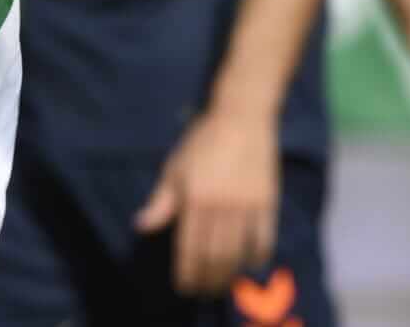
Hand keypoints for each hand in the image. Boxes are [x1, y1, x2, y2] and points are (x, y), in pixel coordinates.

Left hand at [135, 108, 279, 296]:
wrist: (242, 118)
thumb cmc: (202, 141)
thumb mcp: (175, 168)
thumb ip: (161, 202)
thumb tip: (141, 226)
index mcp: (194, 199)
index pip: (189, 248)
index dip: (187, 272)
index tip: (184, 286)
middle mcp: (221, 207)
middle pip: (215, 257)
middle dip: (208, 279)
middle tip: (204, 291)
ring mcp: (247, 206)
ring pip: (238, 253)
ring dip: (230, 274)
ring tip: (223, 284)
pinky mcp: (268, 203)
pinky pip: (263, 239)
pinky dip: (256, 256)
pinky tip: (249, 263)